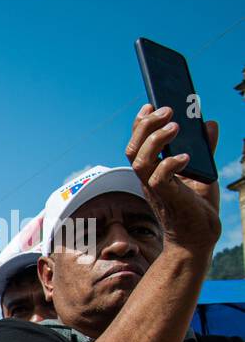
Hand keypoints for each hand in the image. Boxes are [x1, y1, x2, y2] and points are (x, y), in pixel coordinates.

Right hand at [125, 105, 220, 257]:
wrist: (198, 237)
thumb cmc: (198, 207)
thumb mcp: (203, 171)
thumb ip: (205, 148)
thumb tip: (209, 123)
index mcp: (152, 170)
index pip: (137, 143)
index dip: (140, 122)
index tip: (150, 104)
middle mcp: (148, 179)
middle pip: (133, 148)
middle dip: (146, 125)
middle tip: (168, 110)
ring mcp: (154, 189)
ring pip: (140, 160)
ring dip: (155, 140)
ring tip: (176, 126)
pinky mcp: (166, 198)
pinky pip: (159, 177)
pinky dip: (171, 163)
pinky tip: (187, 157)